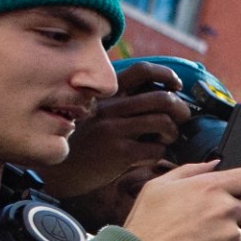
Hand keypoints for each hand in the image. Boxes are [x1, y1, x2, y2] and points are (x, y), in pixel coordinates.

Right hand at [53, 62, 191, 199]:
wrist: (59, 170)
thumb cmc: (86, 142)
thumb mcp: (98, 114)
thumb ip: (123, 105)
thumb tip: (166, 99)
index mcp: (107, 95)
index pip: (143, 70)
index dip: (167, 74)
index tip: (176, 86)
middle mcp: (111, 107)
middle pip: (163, 98)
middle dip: (181, 109)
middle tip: (181, 119)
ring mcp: (115, 129)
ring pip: (164, 122)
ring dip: (172, 133)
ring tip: (164, 139)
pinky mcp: (120, 152)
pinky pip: (156, 148)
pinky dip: (159, 153)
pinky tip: (148, 156)